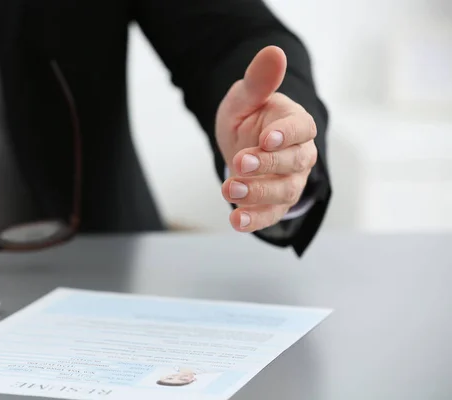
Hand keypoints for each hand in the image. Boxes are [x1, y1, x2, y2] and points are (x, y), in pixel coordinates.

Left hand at [215, 46, 317, 231]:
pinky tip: (235, 221)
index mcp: (296, 123)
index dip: (286, 135)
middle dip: (268, 165)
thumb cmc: (248, 117)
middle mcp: (300, 154)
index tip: (266, 138)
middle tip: (240, 163)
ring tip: (228, 188)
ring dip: (257, 193)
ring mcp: (290, 181)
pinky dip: (255, 220)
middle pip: (296, 163)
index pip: (301, 129)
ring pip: (284, 192)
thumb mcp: (246, 97)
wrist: (241, 142)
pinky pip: (270, 215)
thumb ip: (259, 81)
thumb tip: (274, 52)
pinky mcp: (275, 204)